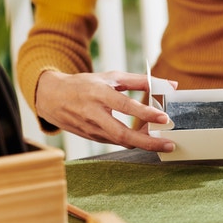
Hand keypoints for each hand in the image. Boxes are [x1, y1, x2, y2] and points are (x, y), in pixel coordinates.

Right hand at [36, 70, 175, 151]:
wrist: (51, 98)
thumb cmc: (85, 85)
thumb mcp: (111, 77)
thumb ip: (141, 81)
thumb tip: (170, 84)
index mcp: (99, 94)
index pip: (125, 105)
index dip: (145, 113)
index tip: (164, 118)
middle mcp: (94, 114)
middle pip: (123, 135)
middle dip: (148, 143)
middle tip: (169, 145)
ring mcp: (92, 129)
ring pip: (121, 142)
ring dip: (144, 142)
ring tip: (162, 139)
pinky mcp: (92, 138)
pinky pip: (117, 142)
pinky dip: (133, 141)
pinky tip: (145, 136)